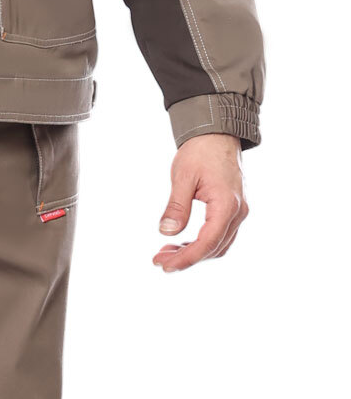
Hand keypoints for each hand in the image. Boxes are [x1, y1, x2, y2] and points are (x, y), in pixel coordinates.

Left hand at [153, 134, 248, 272]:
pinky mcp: (234, 209)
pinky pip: (221, 235)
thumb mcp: (183, 177)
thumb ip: (176, 206)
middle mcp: (238, 212)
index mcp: (226, 205)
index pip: (207, 243)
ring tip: (168, 252)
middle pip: (214, 248)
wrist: (217, 133)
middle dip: (187, 258)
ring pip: (219, 245)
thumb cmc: (201, 151)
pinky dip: (203, 243)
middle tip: (160, 259)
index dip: (185, 258)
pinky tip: (183, 243)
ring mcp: (239, 211)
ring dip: (195, 253)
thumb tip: (166, 232)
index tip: (164, 264)